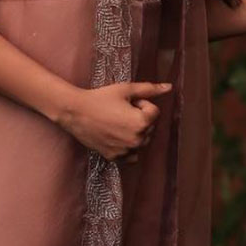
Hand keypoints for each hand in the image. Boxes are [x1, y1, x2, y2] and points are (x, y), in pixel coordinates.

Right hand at [58, 81, 172, 162]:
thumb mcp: (125, 89)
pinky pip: (132, 155)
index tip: (125, 102)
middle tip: (119, 110)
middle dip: (139, 117)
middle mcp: (137, 140)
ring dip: (135, 132)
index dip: (140, 103)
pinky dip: (128, 147)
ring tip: (116, 122)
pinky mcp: (116, 157)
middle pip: (150, 127)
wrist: (75, 112)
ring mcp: (126, 151)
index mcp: (142, 122)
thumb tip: (169, 87)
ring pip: (142, 141)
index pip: (154, 111)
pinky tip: (116, 135)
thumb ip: (149, 89)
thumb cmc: (101, 98)